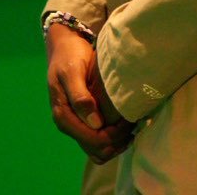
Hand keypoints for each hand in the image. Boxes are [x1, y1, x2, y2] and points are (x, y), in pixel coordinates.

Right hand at [46, 23, 133, 164]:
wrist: (65, 46)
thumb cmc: (70, 56)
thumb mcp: (72, 72)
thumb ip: (80, 98)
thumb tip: (95, 124)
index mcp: (63, 116)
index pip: (92, 140)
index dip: (113, 135)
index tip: (128, 120)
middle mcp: (68, 125)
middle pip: (97, 150)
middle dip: (117, 140)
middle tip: (133, 122)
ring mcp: (76, 125)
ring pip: (100, 150)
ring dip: (117, 143)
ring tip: (131, 125)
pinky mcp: (84, 121)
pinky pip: (100, 142)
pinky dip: (114, 140)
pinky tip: (125, 125)